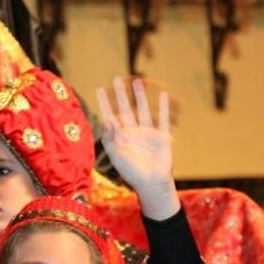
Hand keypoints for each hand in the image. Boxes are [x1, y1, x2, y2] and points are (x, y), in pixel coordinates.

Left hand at [96, 77, 179, 220]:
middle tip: (117, 78)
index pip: (111, 116)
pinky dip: (163, 107)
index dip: (105, 104)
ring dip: (141, 96)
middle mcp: (133, 132)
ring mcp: (148, 133)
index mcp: (120, 137)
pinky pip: (163, 119)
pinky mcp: (162, 137)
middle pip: (127, 109)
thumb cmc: (132, 174)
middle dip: (121, 95)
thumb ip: (111, 139)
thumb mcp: (117, 157)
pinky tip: (163, 95)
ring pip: (144, 110)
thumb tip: (107, 119)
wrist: (152, 184)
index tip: (99, 89)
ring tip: (139, 81)